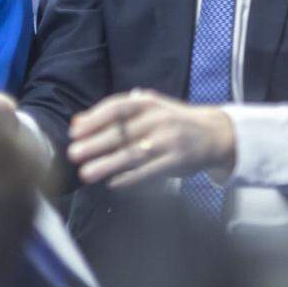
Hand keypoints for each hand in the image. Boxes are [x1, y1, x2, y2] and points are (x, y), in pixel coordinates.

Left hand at [67, 89, 234, 188]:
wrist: (214, 134)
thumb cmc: (170, 121)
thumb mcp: (146, 109)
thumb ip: (114, 114)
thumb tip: (77, 122)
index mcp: (147, 103)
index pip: (116, 107)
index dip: (94, 119)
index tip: (74, 132)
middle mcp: (157, 119)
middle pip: (121, 133)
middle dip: (94, 144)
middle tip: (73, 154)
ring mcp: (169, 141)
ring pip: (133, 154)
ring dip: (107, 164)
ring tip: (86, 173)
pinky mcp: (177, 161)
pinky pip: (149, 171)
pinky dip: (130, 179)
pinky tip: (113, 184)